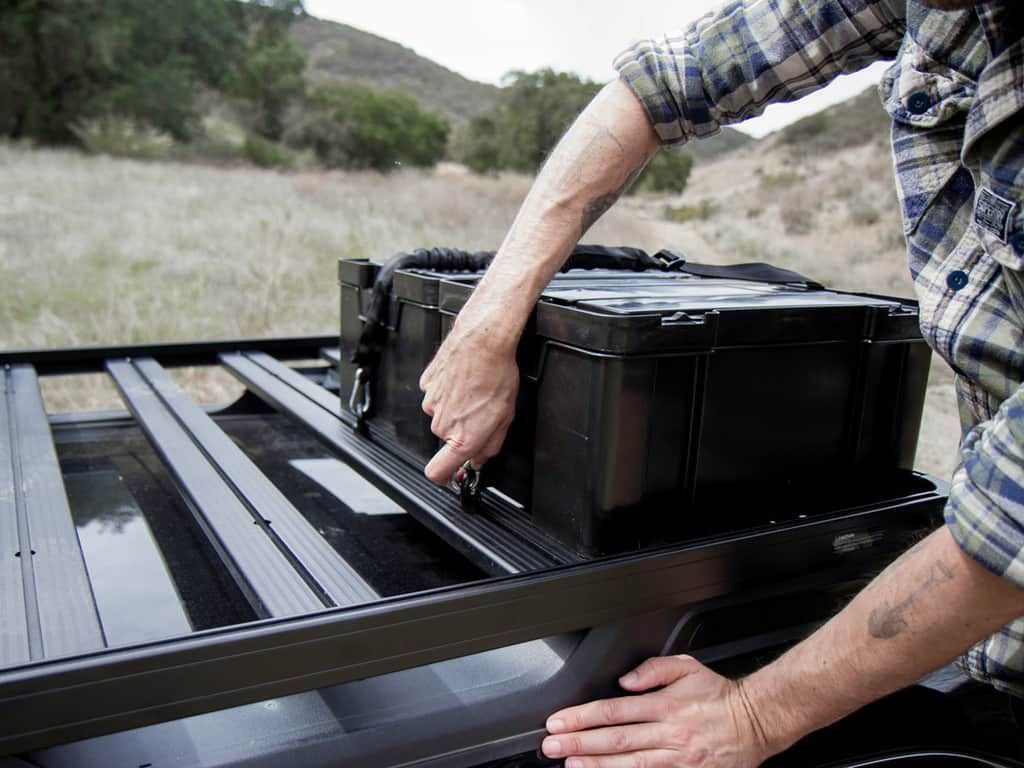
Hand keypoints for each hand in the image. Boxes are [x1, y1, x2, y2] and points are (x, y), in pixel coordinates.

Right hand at [419, 315, 518, 484]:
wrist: (482, 341)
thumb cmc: (496, 375)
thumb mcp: (505, 417)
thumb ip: (490, 444)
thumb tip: (481, 458)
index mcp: (462, 437)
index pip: (437, 472)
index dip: (444, 477)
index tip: (452, 475)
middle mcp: (442, 424)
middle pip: (447, 439)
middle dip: (462, 431)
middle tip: (482, 413)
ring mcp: (431, 404)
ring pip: (443, 416)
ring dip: (457, 409)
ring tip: (476, 391)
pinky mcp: (427, 386)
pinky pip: (437, 396)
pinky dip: (449, 392)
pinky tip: (465, 381)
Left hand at [541, 655, 772, 767]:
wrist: (757, 721)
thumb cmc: (719, 694)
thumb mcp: (687, 667)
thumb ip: (653, 669)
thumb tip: (625, 681)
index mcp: (665, 704)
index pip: (614, 711)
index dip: (582, 717)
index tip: (559, 721)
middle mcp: (669, 732)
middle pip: (616, 740)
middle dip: (580, 743)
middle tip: (553, 746)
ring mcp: (678, 758)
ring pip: (630, 764)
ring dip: (597, 765)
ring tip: (571, 765)